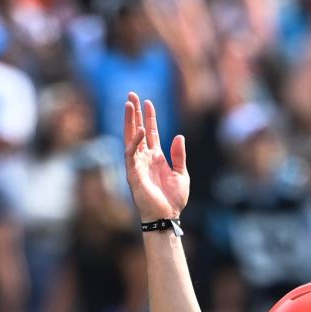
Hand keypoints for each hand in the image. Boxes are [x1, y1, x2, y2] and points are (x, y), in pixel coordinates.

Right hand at [124, 92, 189, 221]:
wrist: (167, 216)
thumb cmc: (173, 199)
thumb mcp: (182, 174)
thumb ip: (179, 155)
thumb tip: (178, 136)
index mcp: (157, 158)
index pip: (151, 133)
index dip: (149, 118)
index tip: (148, 102)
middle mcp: (145, 158)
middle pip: (137, 130)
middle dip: (134, 113)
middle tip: (131, 95)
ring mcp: (137, 164)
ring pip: (130, 138)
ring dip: (129, 121)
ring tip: (129, 104)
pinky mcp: (133, 173)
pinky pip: (131, 154)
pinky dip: (133, 142)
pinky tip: (137, 130)